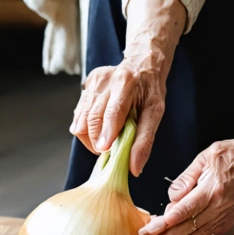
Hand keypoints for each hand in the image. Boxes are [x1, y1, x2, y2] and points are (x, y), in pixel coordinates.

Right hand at [69, 0, 185, 172]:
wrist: (141, 66)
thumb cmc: (149, 91)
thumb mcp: (155, 113)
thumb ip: (144, 140)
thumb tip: (135, 168)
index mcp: (126, 82)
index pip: (112, 112)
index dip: (107, 134)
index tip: (104, 150)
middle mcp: (105, 80)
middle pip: (92, 120)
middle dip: (98, 141)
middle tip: (110, 150)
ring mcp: (92, 83)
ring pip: (80, 121)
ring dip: (90, 138)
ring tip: (107, 138)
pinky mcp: (84, 87)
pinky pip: (78, 117)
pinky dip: (87, 129)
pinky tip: (100, 127)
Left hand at [138, 125, 233, 234]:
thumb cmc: (233, 154)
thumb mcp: (206, 156)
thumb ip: (186, 178)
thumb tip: (171, 197)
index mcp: (213, 189)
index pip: (183, 213)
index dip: (163, 224)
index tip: (147, 230)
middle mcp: (219, 208)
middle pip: (186, 231)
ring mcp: (224, 217)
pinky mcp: (226, 222)